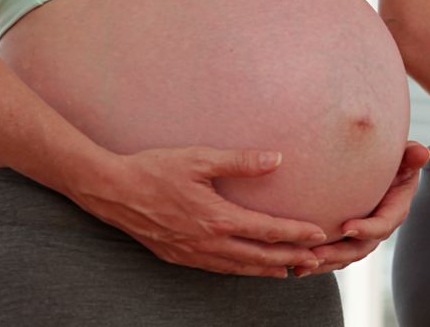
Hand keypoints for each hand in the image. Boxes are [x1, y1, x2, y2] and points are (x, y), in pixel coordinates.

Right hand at [69, 146, 327, 278]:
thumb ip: (240, 161)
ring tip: (292, 270)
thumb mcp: (200, 159)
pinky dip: (241, 271)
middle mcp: (208, 242)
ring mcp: (193, 253)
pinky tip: (250, 268)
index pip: (267, 230)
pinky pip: (218, 269)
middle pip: (259, 256)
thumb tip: (276, 159)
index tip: (318, 235)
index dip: (295, 234)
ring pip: (239, 268)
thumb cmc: (155, 169)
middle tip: (318, 261)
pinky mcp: (178, 257)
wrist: (112, 190)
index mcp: (217, 218)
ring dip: (268, 270)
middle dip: (291, 259)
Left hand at [295, 141, 429, 276]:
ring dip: (324, 263)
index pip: (383, 224)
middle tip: (316, 254)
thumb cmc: (395, 160)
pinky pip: (334, 256)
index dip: (367, 228)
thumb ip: (411, 155)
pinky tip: (295, 266)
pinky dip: (317, 263)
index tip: (346, 227)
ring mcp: (363, 237)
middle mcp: (379, 228)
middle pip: (361, 248)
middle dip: (338, 253)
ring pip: (345, 257)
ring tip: (300, 266)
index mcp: (395, 210)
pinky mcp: (348, 239)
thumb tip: (422, 153)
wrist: (384, 170)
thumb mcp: (405, 156)